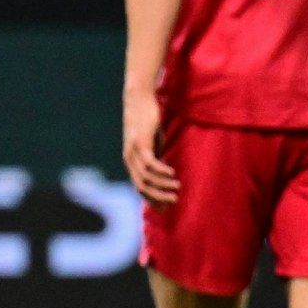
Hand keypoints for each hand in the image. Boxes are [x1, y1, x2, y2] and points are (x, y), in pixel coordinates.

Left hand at [122, 88, 178, 204]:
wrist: (139, 100)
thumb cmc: (147, 123)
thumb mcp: (152, 144)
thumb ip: (155, 158)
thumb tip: (164, 173)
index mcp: (131, 163)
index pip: (140, 188)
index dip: (153, 199)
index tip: (167, 207)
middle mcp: (129, 160)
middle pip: (142, 187)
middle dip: (158, 197)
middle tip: (174, 201)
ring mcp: (133, 152)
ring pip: (147, 178)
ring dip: (163, 185)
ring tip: (177, 187)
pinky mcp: (140, 143)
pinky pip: (151, 164)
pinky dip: (162, 171)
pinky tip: (173, 173)